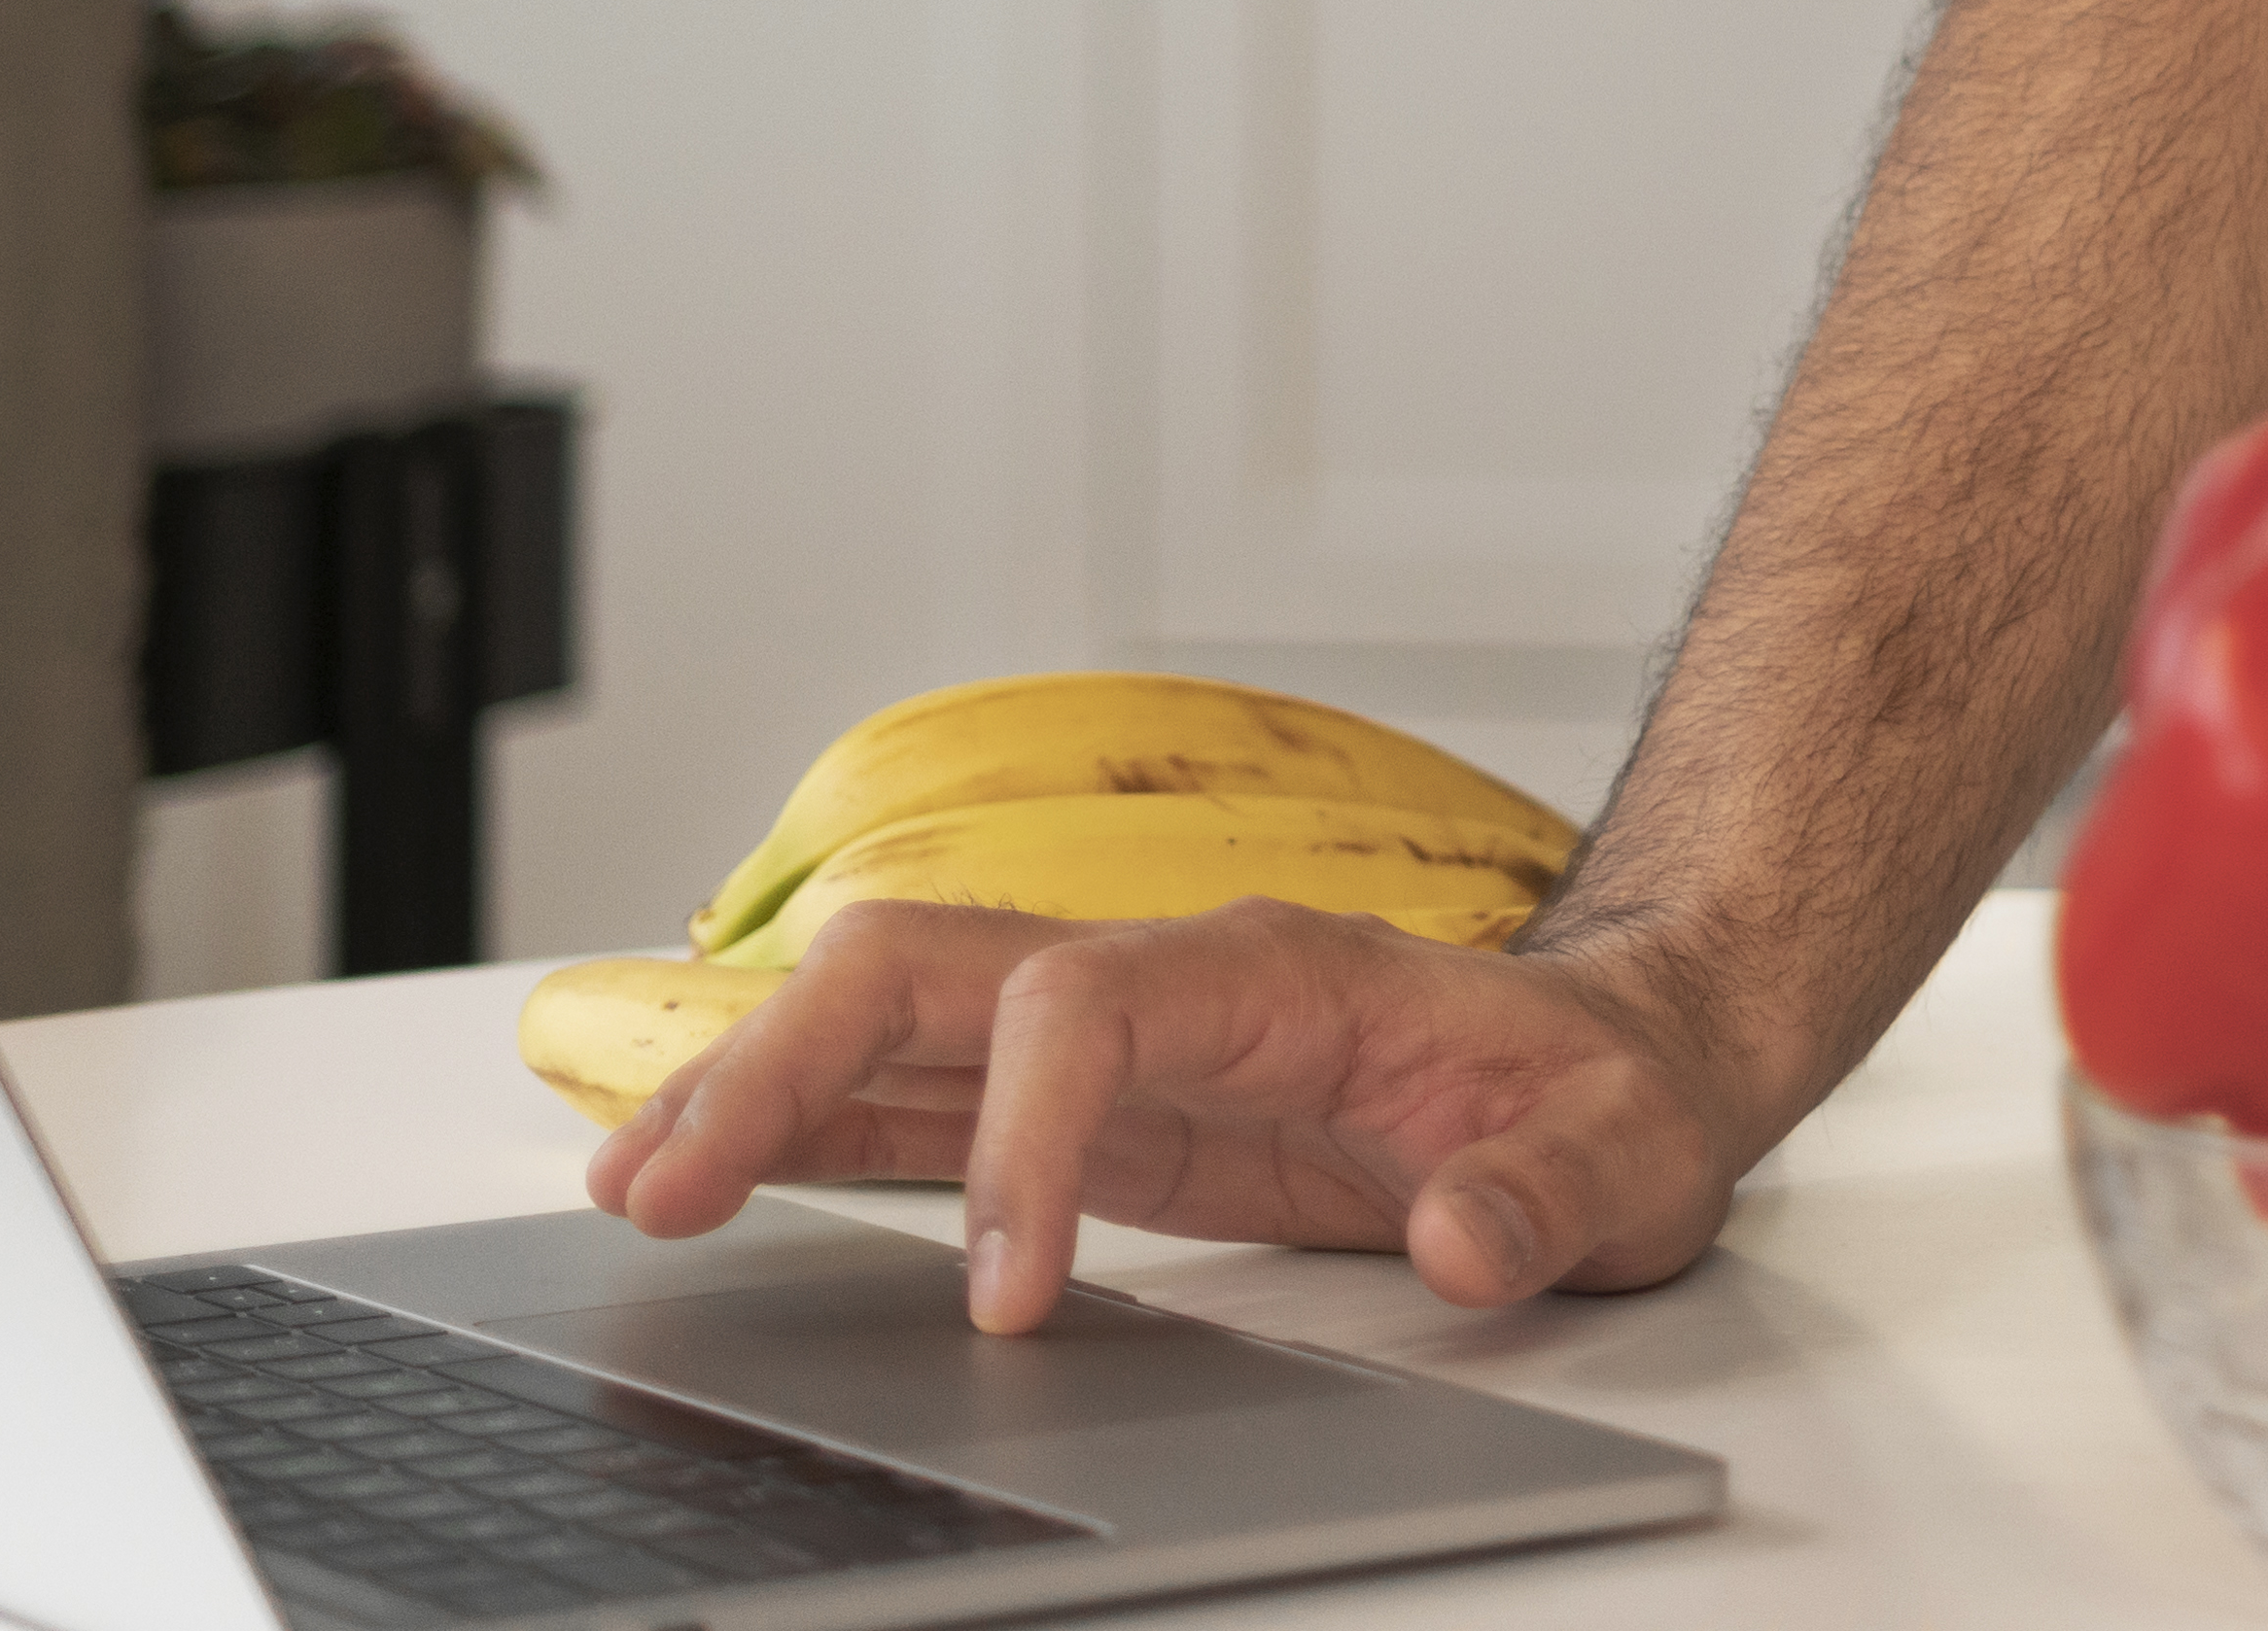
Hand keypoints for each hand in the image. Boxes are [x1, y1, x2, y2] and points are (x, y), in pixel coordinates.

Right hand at [581, 901, 1762, 1333]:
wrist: (1632, 1057)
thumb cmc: (1613, 1089)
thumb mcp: (1630, 1150)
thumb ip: (1549, 1192)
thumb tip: (1464, 1236)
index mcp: (1278, 971)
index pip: (1080, 1004)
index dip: (1019, 1145)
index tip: (1006, 1301)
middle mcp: (1172, 980)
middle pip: (929, 966)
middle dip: (784, 1060)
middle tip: (668, 1195)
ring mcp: (1123, 1037)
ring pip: (895, 1017)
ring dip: (760, 1090)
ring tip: (635, 1191)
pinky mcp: (1103, 1104)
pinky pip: (928, 1091)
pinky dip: (817, 1127)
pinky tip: (724, 1178)